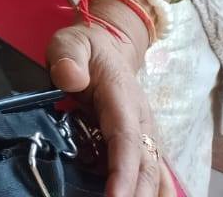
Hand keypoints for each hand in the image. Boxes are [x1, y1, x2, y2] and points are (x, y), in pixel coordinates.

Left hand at [48, 22, 172, 196]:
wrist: (108, 47)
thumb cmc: (86, 49)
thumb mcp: (70, 42)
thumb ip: (67, 56)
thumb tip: (70, 77)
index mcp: (123, 98)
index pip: (126, 139)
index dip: (123, 171)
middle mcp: (142, 121)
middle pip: (146, 165)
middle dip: (137, 194)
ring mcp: (146, 134)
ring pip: (155, 173)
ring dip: (147, 195)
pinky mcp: (143, 145)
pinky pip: (154, 173)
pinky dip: (154, 192)